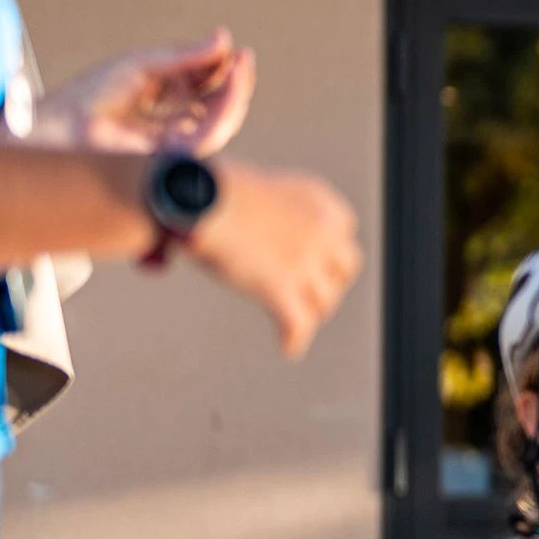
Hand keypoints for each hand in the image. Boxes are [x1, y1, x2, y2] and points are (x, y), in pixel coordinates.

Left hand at [30, 31, 254, 155]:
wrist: (61, 126)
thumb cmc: (89, 96)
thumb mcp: (142, 65)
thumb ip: (184, 56)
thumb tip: (223, 39)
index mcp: (165, 95)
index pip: (204, 82)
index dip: (220, 65)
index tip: (229, 46)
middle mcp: (174, 118)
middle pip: (218, 101)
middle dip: (235, 80)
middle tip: (243, 57)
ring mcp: (176, 138)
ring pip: (222, 120)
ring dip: (237, 93)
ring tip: (241, 67)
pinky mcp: (175, 155)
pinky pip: (211, 136)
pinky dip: (226, 111)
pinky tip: (230, 89)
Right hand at [188, 160, 361, 357]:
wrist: (195, 195)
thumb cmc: (212, 190)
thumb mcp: (261, 195)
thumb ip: (280, 219)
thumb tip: (272, 245)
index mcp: (320, 202)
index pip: (343, 237)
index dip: (329, 257)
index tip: (315, 269)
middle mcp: (322, 230)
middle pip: (343, 271)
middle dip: (328, 285)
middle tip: (309, 298)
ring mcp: (305, 261)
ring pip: (323, 301)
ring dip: (310, 313)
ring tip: (294, 322)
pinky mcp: (281, 287)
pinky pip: (298, 323)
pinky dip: (294, 338)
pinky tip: (288, 348)